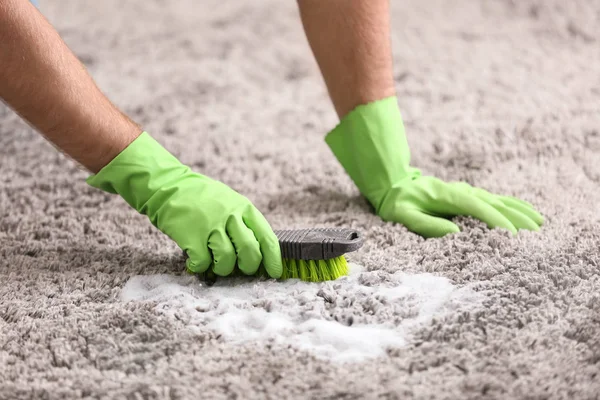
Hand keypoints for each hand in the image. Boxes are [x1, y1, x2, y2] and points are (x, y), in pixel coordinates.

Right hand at [87, 132, 281, 277]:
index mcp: (244, 208)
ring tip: (215, 265)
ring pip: (227, 260)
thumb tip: (259, 251)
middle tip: (241, 270)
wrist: (167, 186)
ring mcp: (211, 225)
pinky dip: (200, 268)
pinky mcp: (191, 235)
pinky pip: (202, 263)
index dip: (273, 260)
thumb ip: (244, 222)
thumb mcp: (229, 201)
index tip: (274, 273)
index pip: (267, 238)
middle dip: (248, 268)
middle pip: (250, 252)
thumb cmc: (200, 198)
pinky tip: (196, 262)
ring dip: (222, 269)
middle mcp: (230, 216)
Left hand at [378, 169, 543, 237]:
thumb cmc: (398, 203)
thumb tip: (454, 232)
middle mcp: (460, 191)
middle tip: (535, 232)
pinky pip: (495, 201)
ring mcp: (466, 192)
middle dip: (515, 217)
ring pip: (498, 201)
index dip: (494, 219)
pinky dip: (513, 207)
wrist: (395, 185)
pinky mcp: (468, 196)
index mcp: (445, 195)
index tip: (510, 233)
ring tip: (539, 223)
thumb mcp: (403, 215)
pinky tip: (527, 213)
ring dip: (519, 211)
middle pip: (493, 203)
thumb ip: (425, 224)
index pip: (475, 207)